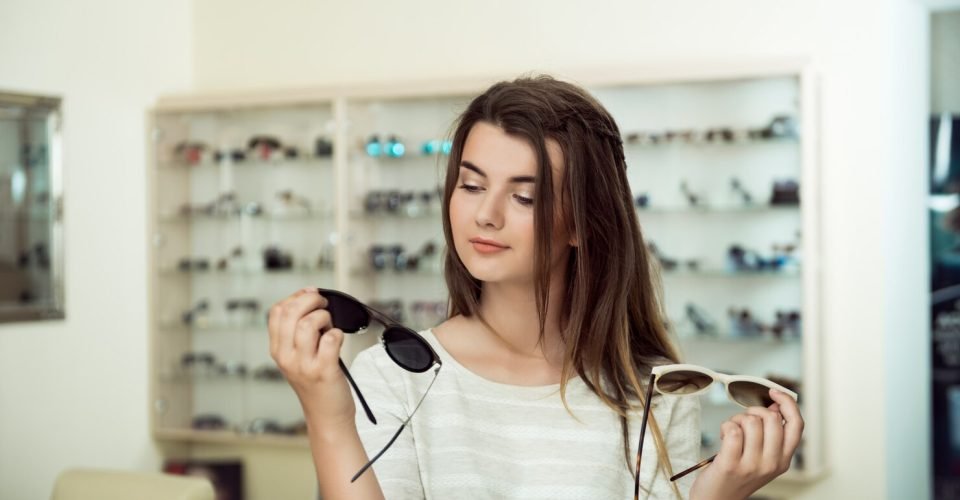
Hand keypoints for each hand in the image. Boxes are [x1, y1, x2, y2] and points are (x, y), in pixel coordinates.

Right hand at [268, 287, 355, 430]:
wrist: (326, 416)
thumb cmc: (316, 383)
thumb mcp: (297, 357)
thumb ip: (298, 331)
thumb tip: (310, 297)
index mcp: (278, 350)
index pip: (276, 311)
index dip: (296, 297)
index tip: (310, 295)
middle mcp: (286, 357)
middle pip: (291, 312)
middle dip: (311, 301)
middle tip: (324, 306)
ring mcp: (303, 365)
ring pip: (308, 324)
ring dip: (324, 317)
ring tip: (330, 326)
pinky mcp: (323, 371)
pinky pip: (330, 339)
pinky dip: (337, 334)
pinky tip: (337, 340)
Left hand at [689, 390, 803, 499]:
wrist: (717, 499)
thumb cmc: (737, 474)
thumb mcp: (762, 457)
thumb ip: (772, 434)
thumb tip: (775, 405)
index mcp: (784, 459)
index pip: (797, 425)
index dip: (788, 403)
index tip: (773, 392)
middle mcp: (772, 463)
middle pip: (772, 418)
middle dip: (753, 411)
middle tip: (742, 421)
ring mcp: (753, 465)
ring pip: (751, 421)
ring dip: (736, 419)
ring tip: (732, 432)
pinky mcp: (731, 465)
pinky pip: (733, 430)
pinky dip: (725, 426)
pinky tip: (723, 436)